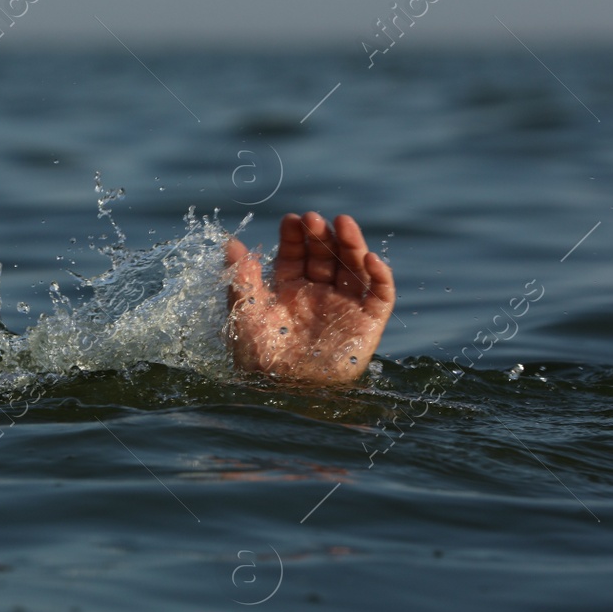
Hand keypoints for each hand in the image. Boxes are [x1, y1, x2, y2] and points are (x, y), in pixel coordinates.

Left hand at [224, 212, 394, 383]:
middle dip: (321, 235)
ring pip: (354, 267)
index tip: (292, 219)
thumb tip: (231, 243)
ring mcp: (344, 307)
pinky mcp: (369, 324)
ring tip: (343, 223)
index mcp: (289, 292)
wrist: (285, 393)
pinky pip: (381, 295)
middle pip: (325, 256)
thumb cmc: (259, 360)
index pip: (296, 255)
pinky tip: (371, 258)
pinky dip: (381, 275)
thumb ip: (240, 278)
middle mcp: (318, 296)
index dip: (295, 237)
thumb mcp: (244, 315)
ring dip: (352, 244)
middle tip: (314, 219)